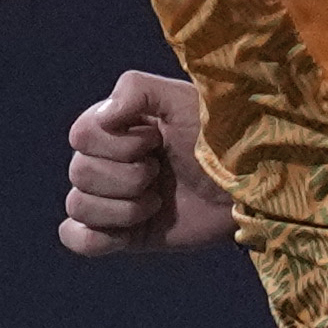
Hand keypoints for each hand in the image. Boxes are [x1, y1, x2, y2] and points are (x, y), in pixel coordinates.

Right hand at [59, 70, 233, 255]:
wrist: (250, 189)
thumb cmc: (223, 138)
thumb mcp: (182, 99)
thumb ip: (136, 89)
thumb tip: (102, 117)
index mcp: (118, 127)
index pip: (81, 135)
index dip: (117, 144)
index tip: (157, 141)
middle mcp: (110, 161)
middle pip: (79, 172)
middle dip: (126, 177)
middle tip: (161, 173)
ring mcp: (115, 198)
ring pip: (78, 205)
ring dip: (121, 208)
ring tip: (157, 202)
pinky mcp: (125, 233)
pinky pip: (77, 238)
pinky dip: (93, 238)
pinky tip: (125, 235)